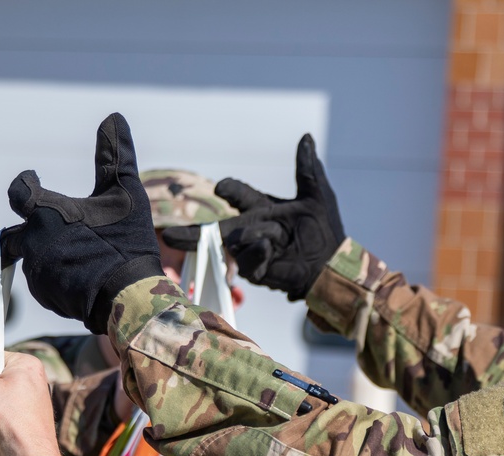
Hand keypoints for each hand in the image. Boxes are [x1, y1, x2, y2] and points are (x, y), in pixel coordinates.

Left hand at [3, 112, 163, 333]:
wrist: (129, 296)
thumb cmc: (128, 242)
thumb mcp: (126, 194)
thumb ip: (115, 157)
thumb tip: (114, 117)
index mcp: (48, 211)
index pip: (19, 192)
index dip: (24, 184)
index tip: (30, 179)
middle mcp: (33, 241)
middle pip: (4, 239)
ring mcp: (36, 271)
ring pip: (33, 261)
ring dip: (47, 259)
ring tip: (79, 263)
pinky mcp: (44, 295)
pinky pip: (45, 285)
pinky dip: (59, 281)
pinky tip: (82, 282)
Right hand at [162, 134, 344, 300]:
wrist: (333, 263)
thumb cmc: (326, 228)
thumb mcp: (317, 195)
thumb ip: (307, 168)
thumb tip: (306, 136)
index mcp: (262, 207)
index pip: (239, 194)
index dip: (230, 189)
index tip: (222, 188)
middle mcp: (251, 228)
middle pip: (215, 229)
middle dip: (192, 234)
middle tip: (169, 236)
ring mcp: (251, 251)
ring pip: (236, 241)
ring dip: (252, 236)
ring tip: (275, 239)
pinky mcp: (257, 271)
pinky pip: (247, 261)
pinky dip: (257, 253)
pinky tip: (269, 249)